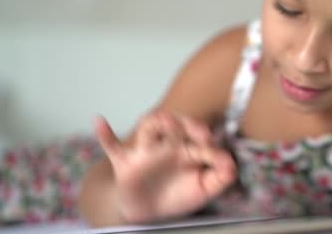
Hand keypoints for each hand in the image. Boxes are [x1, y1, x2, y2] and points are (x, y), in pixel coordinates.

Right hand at [94, 111, 235, 223]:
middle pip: (176, 124)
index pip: (200, 139)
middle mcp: (167, 144)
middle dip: (186, 124)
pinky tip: (99, 120)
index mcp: (188, 148)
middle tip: (198, 130)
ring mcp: (145, 151)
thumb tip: (232, 165)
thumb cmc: (178, 194)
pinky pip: (112, 146)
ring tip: (163, 119)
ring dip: (155, 122)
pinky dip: (105, 135)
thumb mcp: (203, 189)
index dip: (210, 144)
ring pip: (148, 129)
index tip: (217, 154)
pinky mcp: (125, 163)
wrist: (148, 212)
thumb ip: (220, 177)